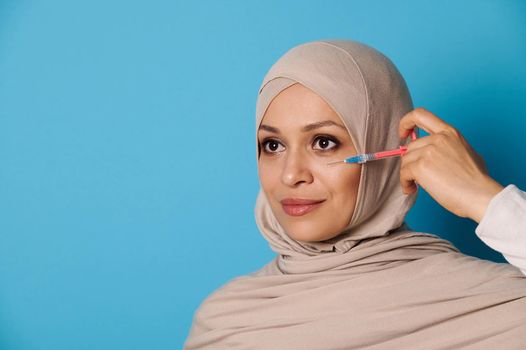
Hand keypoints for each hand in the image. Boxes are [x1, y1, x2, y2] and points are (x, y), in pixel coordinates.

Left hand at [399, 107, 503, 222]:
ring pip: (405, 161)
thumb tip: (436, 155)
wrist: (481, 195)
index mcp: (449, 132)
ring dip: (407, 175)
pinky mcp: (420, 166)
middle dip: (410, 162)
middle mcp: (438, 138)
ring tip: (416, 185)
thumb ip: (449, 147)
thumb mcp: (466, 152)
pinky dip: (405, 183)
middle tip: (416, 176)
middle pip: (410, 147)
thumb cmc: (477, 180)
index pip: (420, 114)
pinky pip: (403, 173)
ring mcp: (428, 151)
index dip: (406, 122)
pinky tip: (412, 189)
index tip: (403, 134)